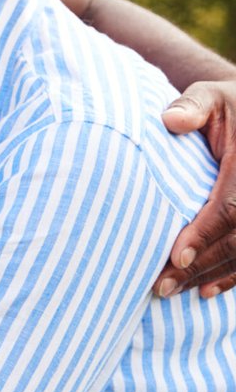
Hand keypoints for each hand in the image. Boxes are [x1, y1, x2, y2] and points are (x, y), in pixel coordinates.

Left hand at [157, 80, 235, 297]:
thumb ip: (192, 107)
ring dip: (213, 276)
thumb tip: (170, 121)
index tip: (174, 257)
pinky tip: (208, 291)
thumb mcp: (211, 98)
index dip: (204, 235)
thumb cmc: (228, 107)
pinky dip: (233, 276)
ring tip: (176, 292)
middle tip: (162, 287)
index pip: (230, 208)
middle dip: (201, 265)